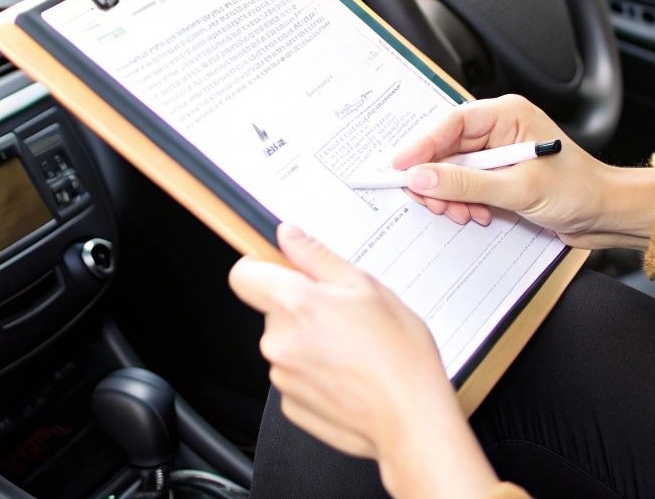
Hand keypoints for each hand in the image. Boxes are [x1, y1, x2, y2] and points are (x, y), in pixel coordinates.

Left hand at [228, 224, 498, 498]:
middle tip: (344, 314)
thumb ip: (316, 257)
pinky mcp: (291, 405)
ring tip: (353, 348)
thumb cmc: (399, 356)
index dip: (262, 267)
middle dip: (301, 308)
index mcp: (293, 305)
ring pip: (287, 344)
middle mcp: (278, 341)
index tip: (284, 270)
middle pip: (273, 310)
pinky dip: (315, 372)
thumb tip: (288, 236)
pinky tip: (348, 374)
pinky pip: (295, 375)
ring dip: (310, 341)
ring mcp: (282, 377)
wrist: (412, 419)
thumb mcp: (366, 287)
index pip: (243, 274)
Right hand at [393, 94, 654, 248]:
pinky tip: (475, 214)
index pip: (451, 122)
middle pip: (446, 147)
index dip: (421, 144)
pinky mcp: (499, 176)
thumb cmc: (579, 190)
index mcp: (507, 114)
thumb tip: (423, 177)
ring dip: (450, 194)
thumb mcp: (518, 189)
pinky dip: (463, 202)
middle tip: (428, 200)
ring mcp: (498, 153)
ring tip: (460, 213)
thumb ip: (466, 183)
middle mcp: (499, 129)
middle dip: (436, 177)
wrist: (606, 215)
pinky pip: (465, 185)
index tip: (400, 166)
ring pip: (453, 169)